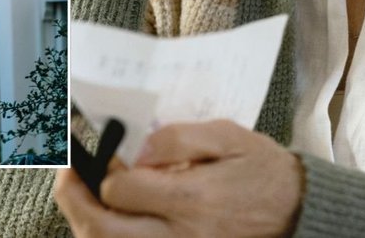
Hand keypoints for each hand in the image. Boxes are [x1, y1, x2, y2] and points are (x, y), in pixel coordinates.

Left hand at [54, 120, 302, 236]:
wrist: (297, 212)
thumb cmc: (262, 171)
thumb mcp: (227, 136)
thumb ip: (177, 138)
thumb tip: (136, 148)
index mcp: (191, 200)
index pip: (120, 188)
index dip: (102, 165)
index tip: (103, 149)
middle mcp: (179, 236)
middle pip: (101, 229)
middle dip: (73, 197)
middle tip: (66, 171)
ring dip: (85, 219)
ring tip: (79, 191)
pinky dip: (106, 234)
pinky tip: (106, 212)